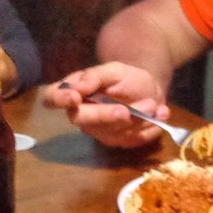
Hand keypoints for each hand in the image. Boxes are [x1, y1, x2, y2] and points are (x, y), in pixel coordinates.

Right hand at [46, 63, 168, 147]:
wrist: (150, 90)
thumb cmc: (127, 78)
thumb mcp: (114, 70)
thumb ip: (95, 76)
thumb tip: (77, 87)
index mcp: (73, 93)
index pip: (52, 98)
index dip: (58, 99)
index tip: (75, 96)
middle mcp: (81, 115)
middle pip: (81, 120)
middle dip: (104, 115)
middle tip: (125, 110)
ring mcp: (100, 131)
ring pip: (111, 130)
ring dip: (137, 117)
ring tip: (155, 104)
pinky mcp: (119, 141)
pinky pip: (131, 139)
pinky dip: (150, 127)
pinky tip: (160, 114)